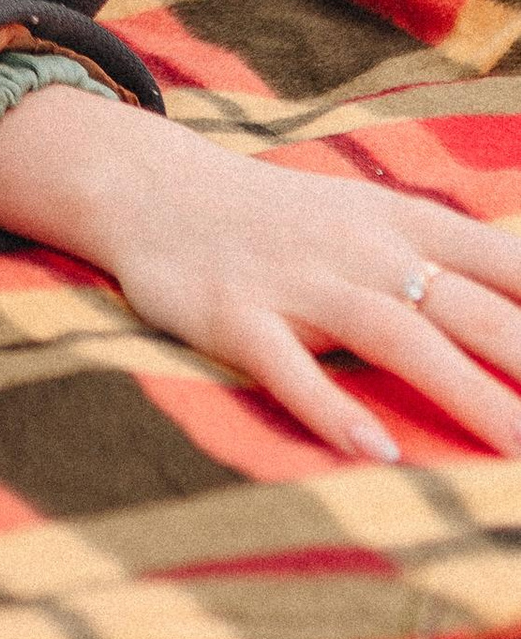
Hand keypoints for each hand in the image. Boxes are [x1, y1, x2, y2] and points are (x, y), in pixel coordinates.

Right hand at [0, 82, 520, 462]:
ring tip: (519, 446)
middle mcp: (359, 248)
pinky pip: (288, 366)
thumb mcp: (374, 221)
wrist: (154, 188)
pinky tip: (376, 450)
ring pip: (393, 335)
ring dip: (463, 391)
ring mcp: (296, 281)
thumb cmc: (284, 222)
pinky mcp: (234, 315)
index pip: (505, 264)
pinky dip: (333, 407)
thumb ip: (450, 262)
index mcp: (402, 224)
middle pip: (464, 307)